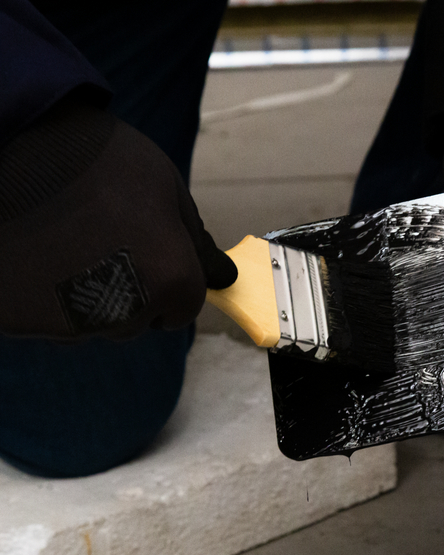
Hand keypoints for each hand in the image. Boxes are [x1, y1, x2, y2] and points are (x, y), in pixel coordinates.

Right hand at [0, 95, 235, 339]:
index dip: (166, 278)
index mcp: (172, 282)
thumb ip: (196, 240)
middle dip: (127, 291)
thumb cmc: (97, 159)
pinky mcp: (22, 322)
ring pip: (91, 324)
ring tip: (65, 241)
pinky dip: (43, 297)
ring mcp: (71, 324)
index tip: (142, 249)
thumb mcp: (166, 187)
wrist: (14, 141)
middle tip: (99, 238)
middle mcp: (127, 315)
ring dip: (86, 297)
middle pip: (136, 322)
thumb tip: (224, 278)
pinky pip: (44, 320)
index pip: (182, 309)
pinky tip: (37, 253)